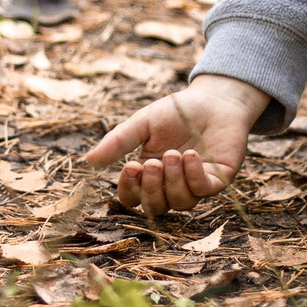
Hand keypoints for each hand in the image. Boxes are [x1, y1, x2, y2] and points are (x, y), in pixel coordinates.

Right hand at [84, 74, 267, 214]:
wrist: (214, 98)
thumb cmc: (177, 112)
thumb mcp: (143, 123)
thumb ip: (118, 142)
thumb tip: (88, 161)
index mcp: (149, 173)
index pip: (133, 198)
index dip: (129, 189)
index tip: (131, 167)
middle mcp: (171, 184)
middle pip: (155, 208)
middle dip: (151, 188)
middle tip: (152, 163)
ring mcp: (195, 185)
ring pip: (180, 203)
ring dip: (173, 181)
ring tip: (173, 153)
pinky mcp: (218, 180)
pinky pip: (203, 190)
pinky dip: (193, 175)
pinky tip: (190, 155)